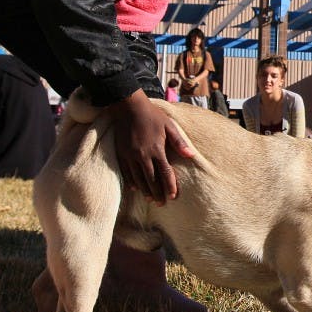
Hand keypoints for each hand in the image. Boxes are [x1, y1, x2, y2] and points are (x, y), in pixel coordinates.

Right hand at [108, 89, 195, 203]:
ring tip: (151, 199)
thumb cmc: (152, 116)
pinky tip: (135, 189)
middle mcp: (142, 155)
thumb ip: (179, 142)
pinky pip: (126, 173)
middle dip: (157, 193)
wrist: (128, 107)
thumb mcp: (169, 125)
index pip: (165, 173)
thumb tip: (191, 155)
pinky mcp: (121, 154)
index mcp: (156, 149)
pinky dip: (131, 182)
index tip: (173, 197)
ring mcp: (130, 156)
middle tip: (162, 203)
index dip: (169, 186)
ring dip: (145, 191)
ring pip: (138, 179)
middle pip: (151, 180)